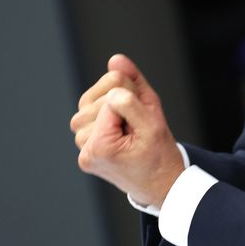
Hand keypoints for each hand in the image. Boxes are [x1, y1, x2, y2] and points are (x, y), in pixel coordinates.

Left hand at [70, 54, 184, 207]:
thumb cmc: (160, 155)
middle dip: (120, 103)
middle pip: (93, 98)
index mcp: (100, 147)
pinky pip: (87, 112)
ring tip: (129, 128)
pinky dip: (104, 113)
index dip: (134, 100)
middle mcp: (85, 149)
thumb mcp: (154, 119)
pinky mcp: (85, 147)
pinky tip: (120, 128)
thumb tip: (115, 60)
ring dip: (110, 107)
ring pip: (87, 103)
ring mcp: (82, 150)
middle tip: (139, 128)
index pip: (112, 95)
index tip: (144, 124)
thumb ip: (133, 87)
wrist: (161, 185)